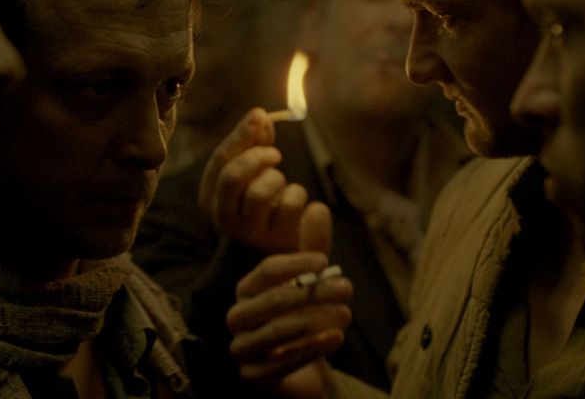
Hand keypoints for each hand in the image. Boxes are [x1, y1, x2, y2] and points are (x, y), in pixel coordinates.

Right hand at [199, 107, 308, 251]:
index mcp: (210, 197)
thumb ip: (253, 143)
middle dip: (257, 157)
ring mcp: (248, 233)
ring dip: (276, 178)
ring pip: (259, 194)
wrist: (274, 250)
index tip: (260, 114)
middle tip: (275, 154)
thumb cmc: (260, 203)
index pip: (220, 161)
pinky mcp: (275, 241)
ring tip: (281, 182)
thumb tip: (260, 115)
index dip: (240, 135)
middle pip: (232, 177)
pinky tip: (295, 199)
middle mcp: (222, 217)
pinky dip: (297, 194)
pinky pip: (289, 205)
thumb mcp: (251, 172)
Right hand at [227, 204, 349, 398]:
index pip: (265, 271)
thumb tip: (319, 208)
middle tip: (346, 288)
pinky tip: (336, 338)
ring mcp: (243, 349)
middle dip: (312, 293)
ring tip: (346, 314)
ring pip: (275, 332)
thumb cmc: (302, 319)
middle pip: (271, 301)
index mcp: (246, 290)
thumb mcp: (309, 283)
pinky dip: (311, 349)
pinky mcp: (254, 377)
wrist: (301, 369)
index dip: (295, 264)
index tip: (325, 262)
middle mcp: (238, 317)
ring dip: (315, 321)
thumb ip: (313, 249)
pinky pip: (281, 363)